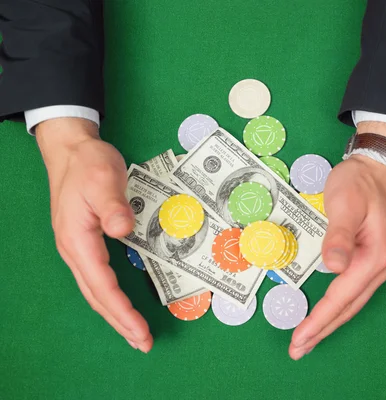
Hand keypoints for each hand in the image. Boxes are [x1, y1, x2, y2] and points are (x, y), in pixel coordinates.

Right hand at [37, 118, 151, 351]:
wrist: (72, 151)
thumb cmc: (89, 164)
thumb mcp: (104, 179)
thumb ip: (113, 205)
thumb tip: (121, 230)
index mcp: (78, 240)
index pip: (102, 285)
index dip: (122, 310)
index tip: (141, 330)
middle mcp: (76, 250)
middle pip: (97, 296)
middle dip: (120, 322)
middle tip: (143, 343)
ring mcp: (79, 248)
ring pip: (96, 290)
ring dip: (116, 314)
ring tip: (135, 333)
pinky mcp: (87, 243)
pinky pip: (99, 278)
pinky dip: (112, 297)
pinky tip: (122, 304)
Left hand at [289, 122, 385, 359]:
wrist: (378, 165)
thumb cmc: (360, 182)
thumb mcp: (346, 203)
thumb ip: (339, 235)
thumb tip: (333, 267)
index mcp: (374, 256)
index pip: (341, 296)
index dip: (319, 320)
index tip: (299, 339)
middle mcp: (380, 266)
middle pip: (348, 306)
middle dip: (322, 330)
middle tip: (298, 350)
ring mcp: (379, 263)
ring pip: (352, 301)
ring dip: (330, 321)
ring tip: (309, 338)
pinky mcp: (373, 258)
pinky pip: (353, 290)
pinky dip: (338, 306)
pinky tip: (327, 312)